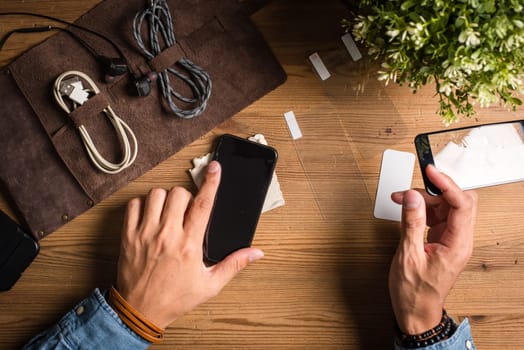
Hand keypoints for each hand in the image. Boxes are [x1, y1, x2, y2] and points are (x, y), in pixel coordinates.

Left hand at [115, 161, 263, 328]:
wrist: (141, 311)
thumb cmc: (176, 298)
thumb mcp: (210, 285)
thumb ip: (234, 264)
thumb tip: (257, 253)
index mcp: (189, 245)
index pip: (203, 204)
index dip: (211, 182)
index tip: (215, 168)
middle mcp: (167, 235)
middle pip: (179, 193)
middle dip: (186, 196)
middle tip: (186, 212)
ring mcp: (145, 234)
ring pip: (156, 194)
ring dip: (165, 199)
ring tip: (168, 214)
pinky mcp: (128, 236)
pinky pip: (134, 205)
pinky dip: (142, 205)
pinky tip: (150, 217)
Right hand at [389, 165, 477, 333]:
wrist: (415, 311)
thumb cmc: (414, 292)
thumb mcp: (408, 256)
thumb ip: (411, 223)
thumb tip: (412, 197)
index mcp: (457, 244)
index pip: (461, 204)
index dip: (446, 184)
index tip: (430, 172)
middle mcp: (459, 239)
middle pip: (456, 201)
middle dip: (434, 191)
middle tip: (411, 189)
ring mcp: (451, 239)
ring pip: (445, 206)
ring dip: (424, 199)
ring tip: (402, 199)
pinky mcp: (442, 239)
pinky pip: (436, 216)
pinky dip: (421, 209)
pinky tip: (407, 209)